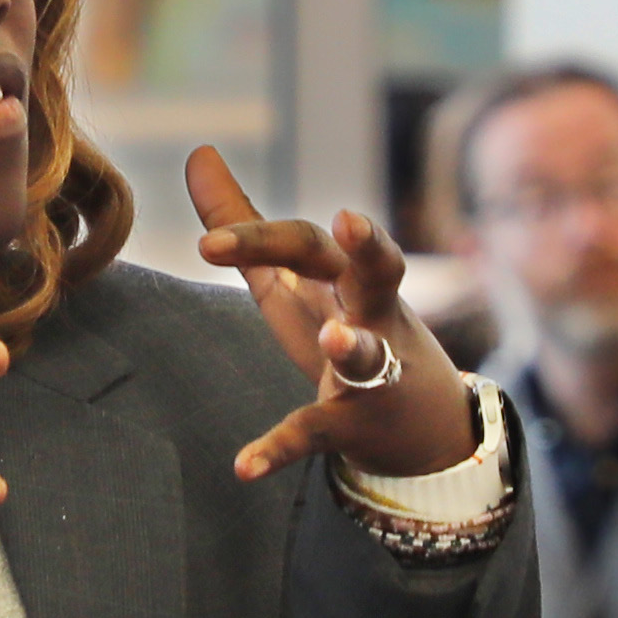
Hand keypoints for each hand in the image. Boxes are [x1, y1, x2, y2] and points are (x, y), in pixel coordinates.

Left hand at [185, 148, 480, 483]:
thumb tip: (197, 151)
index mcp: (346, 275)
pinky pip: (321, 432)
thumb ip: (246, 224)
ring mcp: (374, 370)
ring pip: (370, 352)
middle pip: (367, 269)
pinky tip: (243, 466)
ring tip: (336, 338)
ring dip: (354, 344)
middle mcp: (371, 313)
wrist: (420, 425)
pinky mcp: (358, 425)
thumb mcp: (292, 280)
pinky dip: (282, 448)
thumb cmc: (346, 333)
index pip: (309, 243)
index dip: (260, 239)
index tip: (207, 244)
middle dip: (359, 246)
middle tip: (347, 221)